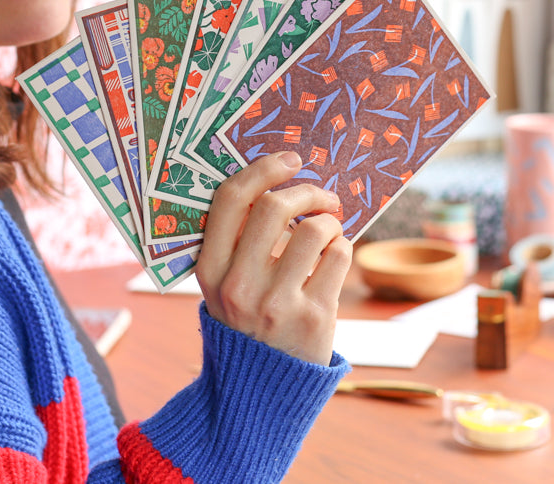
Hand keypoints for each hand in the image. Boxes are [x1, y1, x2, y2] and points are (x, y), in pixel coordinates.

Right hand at [195, 151, 351, 364]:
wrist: (260, 393)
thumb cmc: (247, 323)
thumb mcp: (224, 286)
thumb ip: (239, 243)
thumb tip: (281, 184)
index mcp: (210, 270)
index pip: (229, 201)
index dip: (261, 169)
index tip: (288, 159)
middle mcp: (239, 285)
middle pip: (274, 207)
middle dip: (306, 190)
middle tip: (322, 196)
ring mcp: (276, 303)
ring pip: (314, 229)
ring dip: (330, 222)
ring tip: (330, 233)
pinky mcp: (314, 318)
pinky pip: (339, 256)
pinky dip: (343, 247)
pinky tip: (335, 258)